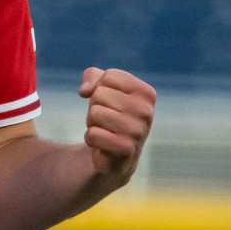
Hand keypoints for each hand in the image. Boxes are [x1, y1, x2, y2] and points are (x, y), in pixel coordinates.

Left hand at [78, 67, 155, 182]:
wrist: (115, 154)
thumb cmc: (110, 114)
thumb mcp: (102, 87)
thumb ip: (92, 75)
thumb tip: (85, 91)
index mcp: (146, 93)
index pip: (109, 76)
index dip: (101, 88)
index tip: (110, 102)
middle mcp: (146, 111)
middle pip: (99, 94)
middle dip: (95, 107)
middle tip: (107, 120)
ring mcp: (138, 131)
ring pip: (94, 113)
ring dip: (92, 122)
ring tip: (106, 130)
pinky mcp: (125, 149)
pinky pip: (92, 134)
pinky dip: (90, 138)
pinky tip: (102, 144)